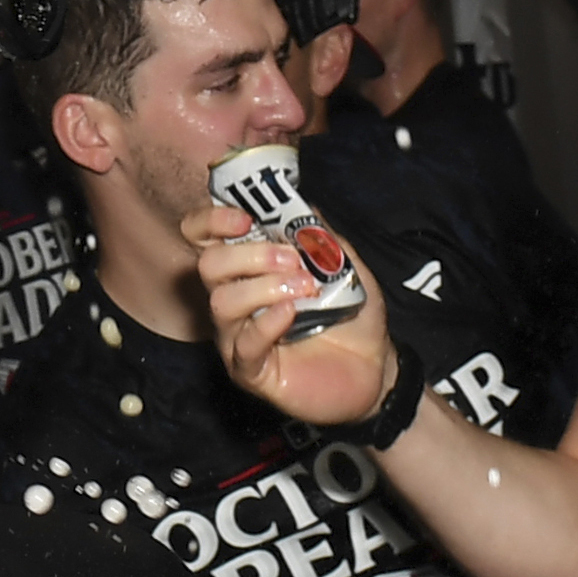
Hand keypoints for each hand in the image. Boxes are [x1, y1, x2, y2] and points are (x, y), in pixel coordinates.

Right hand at [188, 201, 399, 429]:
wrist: (376, 367)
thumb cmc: (352, 316)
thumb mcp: (345, 265)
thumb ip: (321, 237)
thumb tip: (304, 205)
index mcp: (247, 269)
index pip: (201, 237)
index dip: (213, 221)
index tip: (246, 219)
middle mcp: (234, 300)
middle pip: (208, 265)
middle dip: (250, 255)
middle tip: (292, 260)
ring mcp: (237, 337)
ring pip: (222, 303)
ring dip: (265, 287)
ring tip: (306, 287)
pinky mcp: (251, 371)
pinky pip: (244, 345)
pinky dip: (267, 323)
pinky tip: (293, 313)